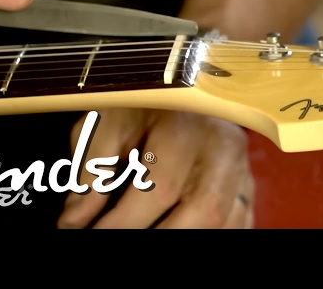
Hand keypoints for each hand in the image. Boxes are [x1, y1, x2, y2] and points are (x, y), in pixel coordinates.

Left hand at [57, 108, 254, 228]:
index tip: (88, 234)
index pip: (157, 189)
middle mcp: (222, 146)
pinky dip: (216, 233)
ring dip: (188, 236)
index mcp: (184, 126)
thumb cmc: (137, 102)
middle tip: (121, 242)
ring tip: (149, 235)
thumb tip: (75, 220)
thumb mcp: (106, 125)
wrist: (177, 81)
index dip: (121, 224)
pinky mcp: (248, 182)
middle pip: (202, 212)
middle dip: (158, 236)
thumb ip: (91, 173)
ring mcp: (241, 166)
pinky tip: (182, 231)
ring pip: (226, 220)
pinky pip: (241, 220)